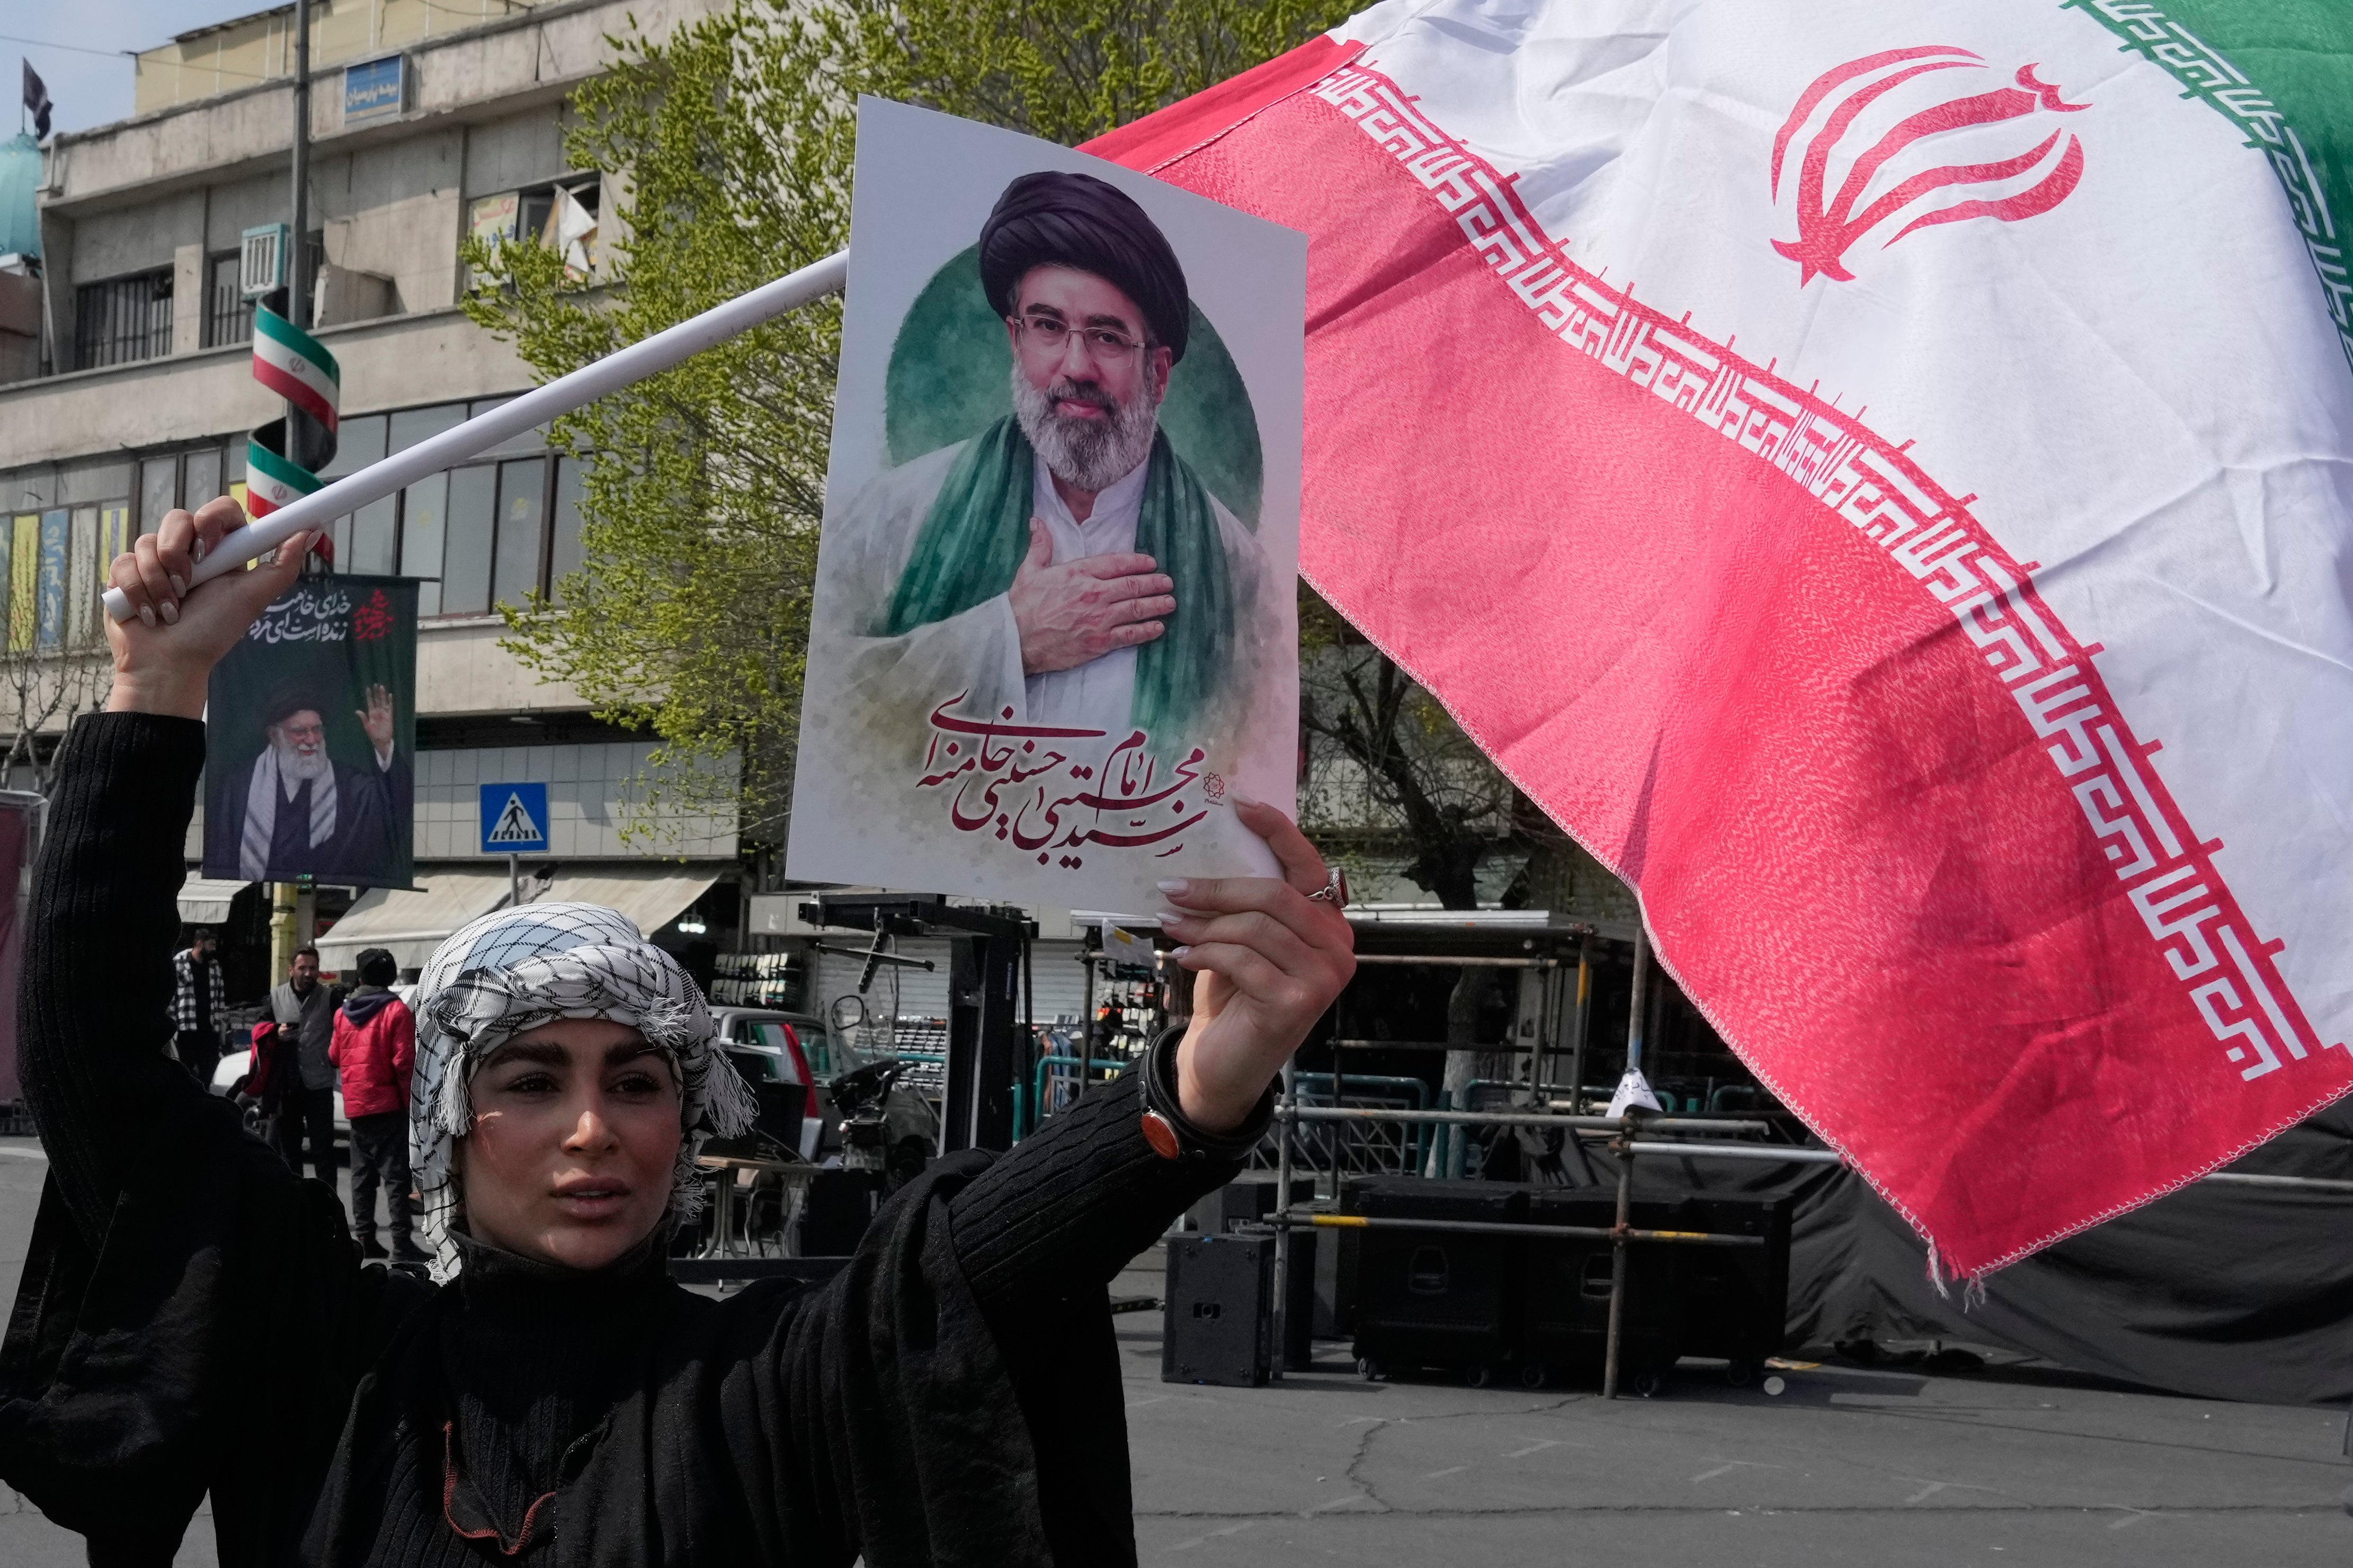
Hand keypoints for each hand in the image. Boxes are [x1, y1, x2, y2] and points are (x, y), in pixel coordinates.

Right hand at [105, 499, 316, 719]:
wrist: (168, 663)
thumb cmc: (212, 632)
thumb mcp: (253, 597)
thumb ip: (282, 565)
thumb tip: (309, 531)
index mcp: (222, 551)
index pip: (220, 510)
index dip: (213, 519)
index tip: (212, 547)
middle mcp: (189, 551)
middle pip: (179, 517)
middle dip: (179, 552)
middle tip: (189, 583)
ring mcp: (155, 561)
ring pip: (148, 541)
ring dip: (160, 580)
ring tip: (171, 608)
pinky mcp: (127, 573)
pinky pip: (125, 562)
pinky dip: (137, 591)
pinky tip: (148, 612)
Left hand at [358, 682, 394, 761]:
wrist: (382, 741)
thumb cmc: (374, 735)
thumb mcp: (367, 727)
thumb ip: (363, 718)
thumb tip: (357, 711)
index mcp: (371, 714)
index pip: (370, 702)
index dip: (369, 695)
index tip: (368, 688)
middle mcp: (378, 712)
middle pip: (377, 700)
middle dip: (376, 692)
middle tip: (376, 684)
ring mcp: (384, 713)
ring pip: (383, 702)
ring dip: (382, 695)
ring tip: (382, 687)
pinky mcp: (390, 716)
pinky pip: (390, 707)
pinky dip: (390, 701)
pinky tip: (390, 695)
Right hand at [1007, 517, 1174, 675]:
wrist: (1015, 640)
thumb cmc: (1021, 606)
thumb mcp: (1029, 570)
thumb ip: (1040, 545)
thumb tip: (1037, 521)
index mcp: (1078, 573)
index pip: (1116, 563)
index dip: (1137, 562)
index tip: (1151, 563)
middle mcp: (1093, 593)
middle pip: (1132, 585)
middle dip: (1154, 583)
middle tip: (1168, 582)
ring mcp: (1098, 619)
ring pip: (1136, 609)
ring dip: (1156, 605)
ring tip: (1170, 602)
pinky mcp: (1099, 642)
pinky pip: (1129, 634)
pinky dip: (1146, 631)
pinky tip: (1158, 628)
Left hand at [1157, 800, 1355, 1132]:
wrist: (1227, 1061)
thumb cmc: (1235, 995)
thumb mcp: (1243, 939)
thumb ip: (1245, 904)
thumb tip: (1204, 854)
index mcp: (1329, 922)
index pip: (1307, 865)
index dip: (1276, 831)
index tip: (1239, 805)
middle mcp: (1337, 946)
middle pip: (1274, 895)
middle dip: (1217, 888)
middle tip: (1171, 886)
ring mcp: (1324, 977)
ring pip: (1255, 928)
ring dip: (1205, 923)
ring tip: (1171, 923)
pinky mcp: (1299, 1002)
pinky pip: (1244, 961)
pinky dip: (1207, 953)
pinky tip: (1184, 954)